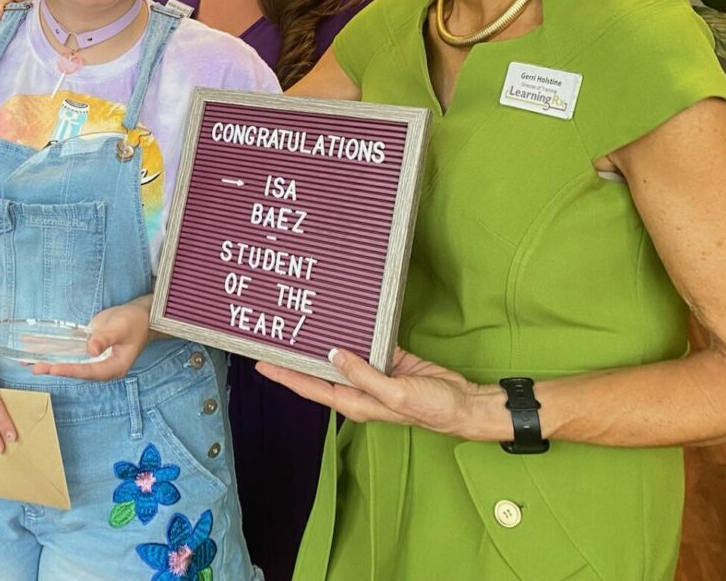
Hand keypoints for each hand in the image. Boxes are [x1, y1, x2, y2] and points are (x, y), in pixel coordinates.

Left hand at [32, 298, 150, 381]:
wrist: (140, 316)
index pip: (89, 372)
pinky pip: (69, 351)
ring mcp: (93, 358)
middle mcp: (101, 366)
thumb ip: (106, 338)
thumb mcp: (121, 328)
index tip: (54, 369)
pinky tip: (37, 349)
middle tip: (35, 368)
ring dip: (50, 360)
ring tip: (29, 362)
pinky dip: (54, 349)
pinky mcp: (87, 348)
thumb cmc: (134, 323)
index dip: (70, 370)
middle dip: (54, 368)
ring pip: (69, 361)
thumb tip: (91, 350)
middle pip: (75, 370)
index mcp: (113, 367)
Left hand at [255, 345, 503, 440]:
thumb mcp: (396, 393)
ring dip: (321, 342)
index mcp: (355, 402)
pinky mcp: (388, 360)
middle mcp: (358, 389)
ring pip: (339, 356)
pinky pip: (364, 345)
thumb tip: (333, 355)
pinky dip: (351, 332)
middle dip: (296, 357)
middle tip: (273, 335)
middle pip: (318, 372)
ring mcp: (372, 374)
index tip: (259, 361)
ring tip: (299, 321)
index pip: (310, 388)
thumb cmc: (433, 408)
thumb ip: (364, 375)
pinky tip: (338, 317)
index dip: (283, 375)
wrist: (465, 403)